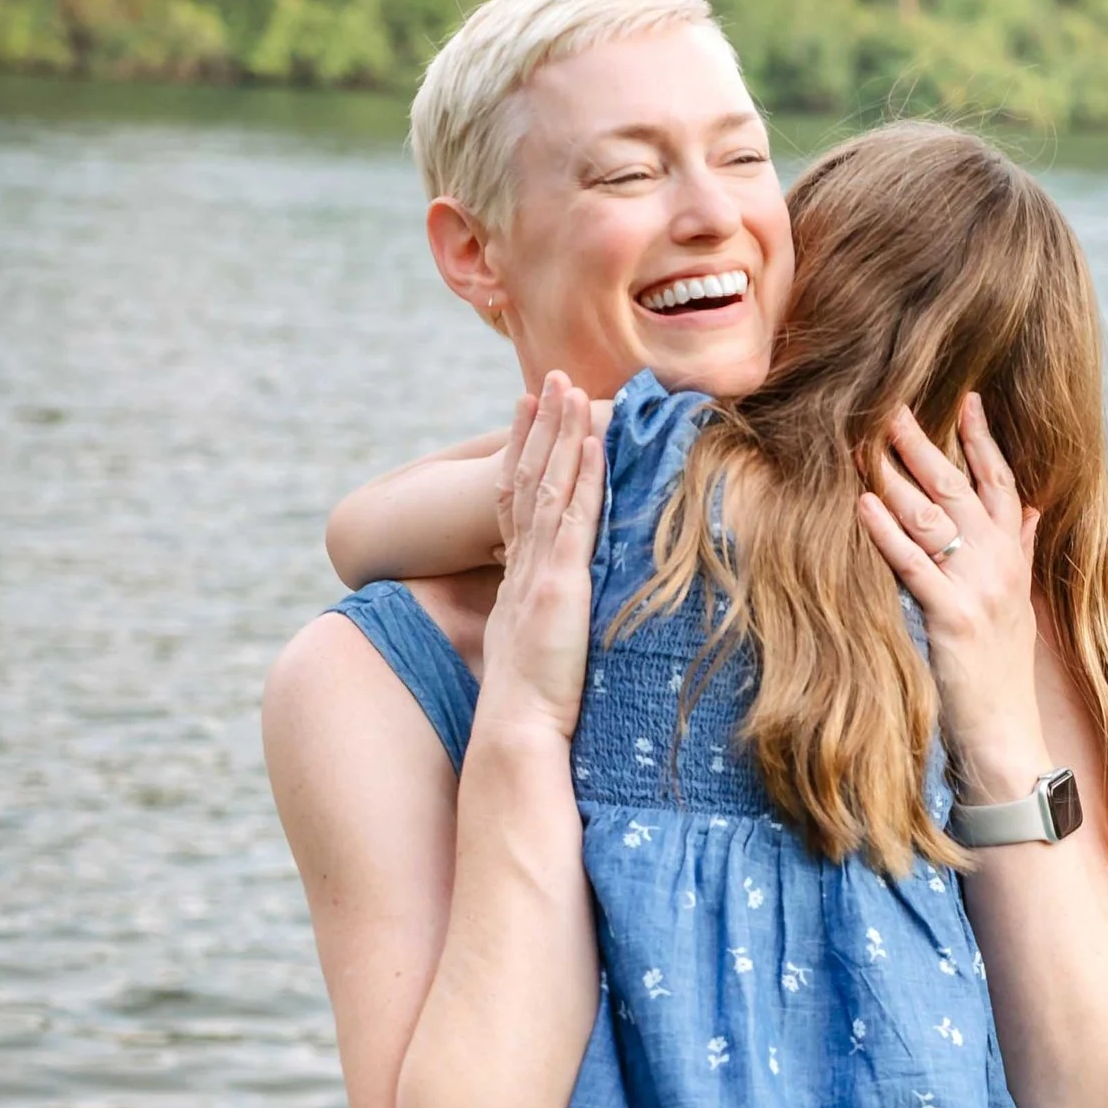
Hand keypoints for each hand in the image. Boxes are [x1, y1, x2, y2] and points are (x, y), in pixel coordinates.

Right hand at [477, 371, 602, 742]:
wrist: (518, 727)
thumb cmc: (533, 702)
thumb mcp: (542, 646)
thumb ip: (552, 617)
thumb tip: (566, 612)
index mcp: (518, 576)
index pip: (515, 500)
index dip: (520, 454)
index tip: (526, 416)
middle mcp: (523, 563)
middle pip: (527, 478)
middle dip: (538, 426)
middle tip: (547, 380)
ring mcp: (539, 568)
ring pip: (547, 484)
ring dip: (559, 433)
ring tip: (565, 387)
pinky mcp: (559, 581)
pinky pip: (573, 515)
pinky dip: (582, 473)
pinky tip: (592, 440)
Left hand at [859, 392, 1045, 796]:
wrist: (1006, 735)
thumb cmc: (1001, 673)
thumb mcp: (1018, 606)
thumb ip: (1020, 553)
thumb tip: (1027, 510)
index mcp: (1014, 560)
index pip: (1003, 485)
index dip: (985, 441)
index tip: (967, 399)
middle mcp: (1001, 566)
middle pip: (961, 489)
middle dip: (928, 444)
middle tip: (894, 405)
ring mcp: (979, 590)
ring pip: (934, 519)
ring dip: (898, 477)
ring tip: (868, 442)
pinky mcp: (952, 618)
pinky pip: (915, 565)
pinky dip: (887, 532)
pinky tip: (863, 504)